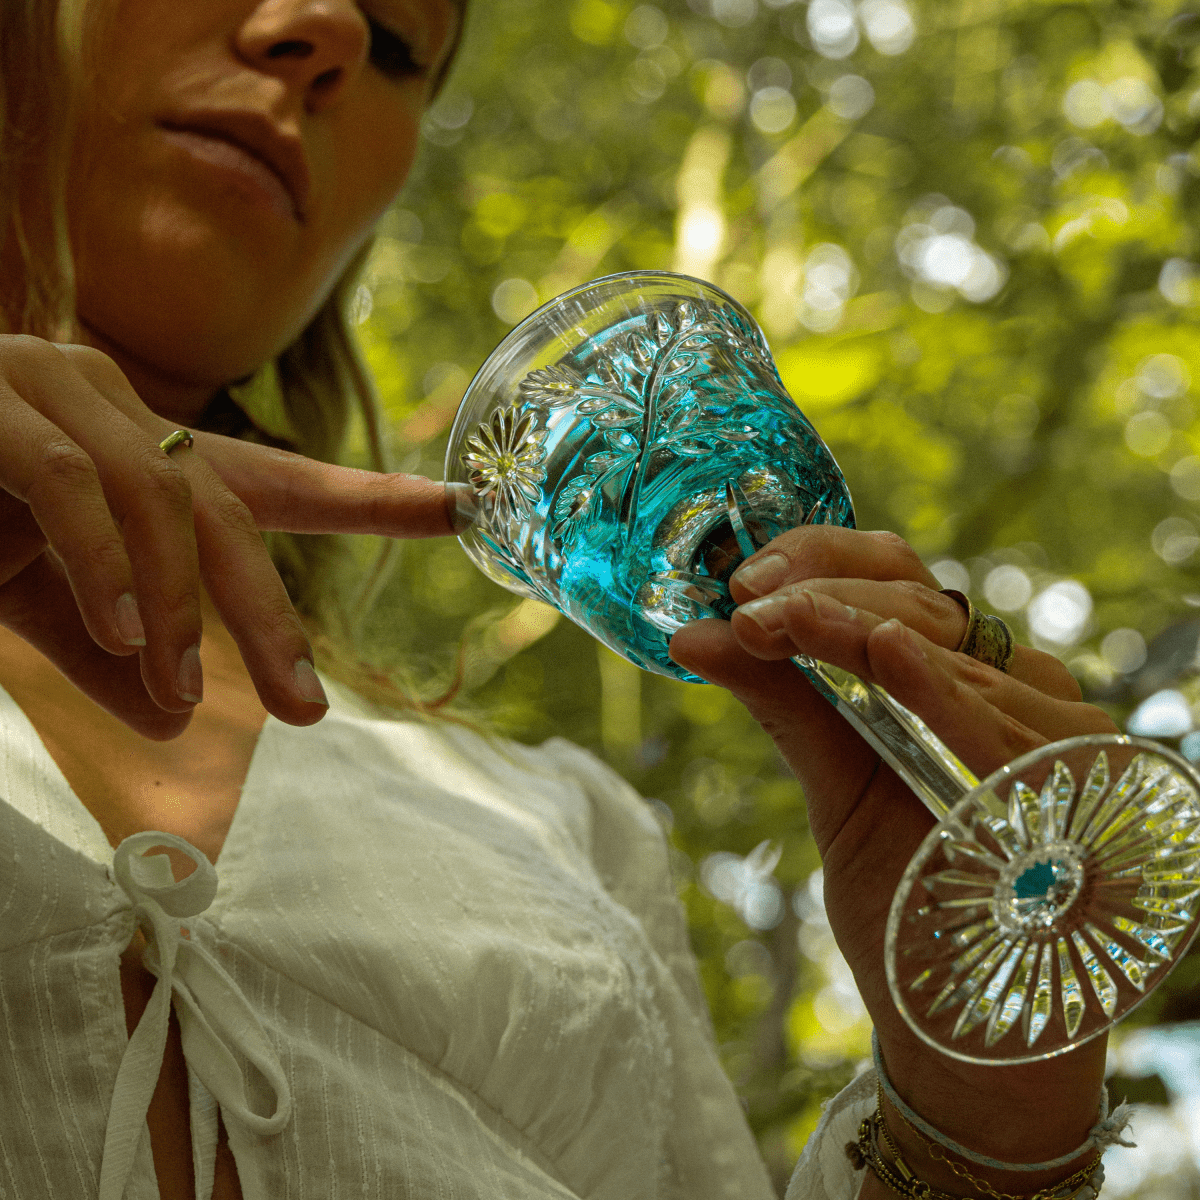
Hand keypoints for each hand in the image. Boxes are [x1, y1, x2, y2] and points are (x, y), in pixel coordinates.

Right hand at [0, 336, 456, 739]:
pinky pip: (73, 484)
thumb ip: (120, 648)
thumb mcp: (51, 606)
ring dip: (181, 607)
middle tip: (308, 708)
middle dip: (271, 615)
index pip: (279, 481)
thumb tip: (177, 716)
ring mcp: (50, 386)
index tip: (464, 513)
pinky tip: (126, 634)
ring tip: (186, 693)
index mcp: (144, 449)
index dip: (373, 499)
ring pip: (162, 499)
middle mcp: (113, 402)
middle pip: (231, 509)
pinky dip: (106, 564)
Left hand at [669, 526, 1116, 1190]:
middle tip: (747, 602)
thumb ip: (781, 701)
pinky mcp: (1085, 782)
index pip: (896, 575)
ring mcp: (1054, 727)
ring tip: (778, 621)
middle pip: (919, 600)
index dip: (821, 558)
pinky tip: (887, 652)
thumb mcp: (832, 782)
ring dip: (854, 629)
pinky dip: (940, 690)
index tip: (744, 582)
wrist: (959, 1013)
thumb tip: (692, 633)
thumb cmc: (902, 889)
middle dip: (822, 593)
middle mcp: (1008, 684)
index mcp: (948, 670)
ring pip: (954, 652)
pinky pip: (1004, 726)